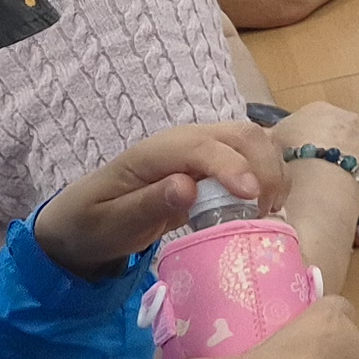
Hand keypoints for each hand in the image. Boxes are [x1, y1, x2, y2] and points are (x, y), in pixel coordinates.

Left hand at [34, 120, 275, 275]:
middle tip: (267, 209)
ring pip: (253, 141)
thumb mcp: (110, 223)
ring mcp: (201, 149)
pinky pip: (253, 157)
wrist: (86, 221)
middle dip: (264, 167)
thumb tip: (187, 187)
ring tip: (269, 209)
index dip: (232, 168)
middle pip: (239, 134)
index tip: (252, 198)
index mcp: (153, 153)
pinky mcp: (214, 164)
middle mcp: (183, 142)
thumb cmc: (94, 224)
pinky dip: (270, 175)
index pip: (201, 147)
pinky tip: (266, 204)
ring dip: (272, 170)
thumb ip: (145, 205)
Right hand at [269, 99, 358, 231]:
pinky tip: (345, 199)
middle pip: (336, 139)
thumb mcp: (268, 144)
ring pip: (354, 156)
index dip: (302, 146)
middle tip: (313, 179)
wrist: (320, 175)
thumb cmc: (288, 156)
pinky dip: (358, 186)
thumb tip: (262, 142)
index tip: (297, 164)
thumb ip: (268, 140)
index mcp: (318, 110)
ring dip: (344, 171)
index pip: (311, 125)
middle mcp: (348, 118)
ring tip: (329, 193)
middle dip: (327, 157)